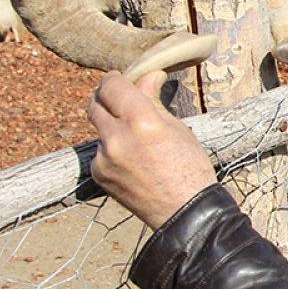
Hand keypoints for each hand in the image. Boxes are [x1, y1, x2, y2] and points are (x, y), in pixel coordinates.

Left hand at [87, 71, 217, 229]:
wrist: (185, 213)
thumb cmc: (190, 169)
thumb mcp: (178, 128)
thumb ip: (154, 100)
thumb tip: (149, 75)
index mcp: (141, 121)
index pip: (112, 85)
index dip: (116, 79)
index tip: (122, 79)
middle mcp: (117, 137)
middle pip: (96, 103)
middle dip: (108, 98)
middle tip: (123, 101)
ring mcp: (104, 157)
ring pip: (98, 127)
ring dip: (111, 125)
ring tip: (136, 139)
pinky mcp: (98, 173)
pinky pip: (99, 151)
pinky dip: (112, 149)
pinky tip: (133, 161)